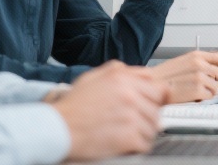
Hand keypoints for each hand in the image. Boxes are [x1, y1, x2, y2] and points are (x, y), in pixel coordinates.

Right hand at [49, 61, 167, 160]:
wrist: (58, 128)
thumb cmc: (73, 106)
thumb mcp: (94, 76)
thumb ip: (120, 70)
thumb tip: (142, 74)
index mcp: (122, 78)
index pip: (159, 87)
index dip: (158, 97)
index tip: (156, 104)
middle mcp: (129, 95)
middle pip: (157, 109)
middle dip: (148, 116)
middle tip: (135, 122)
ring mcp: (130, 116)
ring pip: (153, 127)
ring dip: (143, 132)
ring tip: (125, 132)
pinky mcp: (128, 137)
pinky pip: (145, 144)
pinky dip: (137, 146)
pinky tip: (124, 143)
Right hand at [151, 50, 217, 102]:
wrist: (152, 84)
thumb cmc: (165, 75)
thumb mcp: (184, 62)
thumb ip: (200, 63)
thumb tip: (216, 70)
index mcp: (197, 56)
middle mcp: (200, 64)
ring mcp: (199, 77)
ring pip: (216, 88)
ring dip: (209, 92)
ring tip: (196, 91)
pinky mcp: (197, 90)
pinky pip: (209, 97)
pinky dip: (202, 98)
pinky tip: (192, 96)